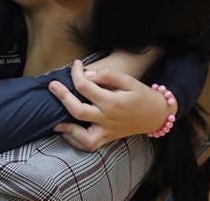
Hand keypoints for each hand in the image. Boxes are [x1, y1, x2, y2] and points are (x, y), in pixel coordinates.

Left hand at [49, 61, 176, 151]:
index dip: (76, 73)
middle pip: (78, 110)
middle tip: (52, 85)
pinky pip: (88, 145)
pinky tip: (66, 132)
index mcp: (113, 102)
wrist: (157, 115)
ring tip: (55, 119)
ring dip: (66, 129)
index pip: (85, 87)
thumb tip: (88, 73)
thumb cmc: (142, 95)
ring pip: (82, 137)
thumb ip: (109, 75)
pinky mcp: (108, 139)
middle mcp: (108, 119)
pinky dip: (75, 141)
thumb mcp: (130, 80)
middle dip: (62, 97)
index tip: (76, 64)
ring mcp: (107, 131)